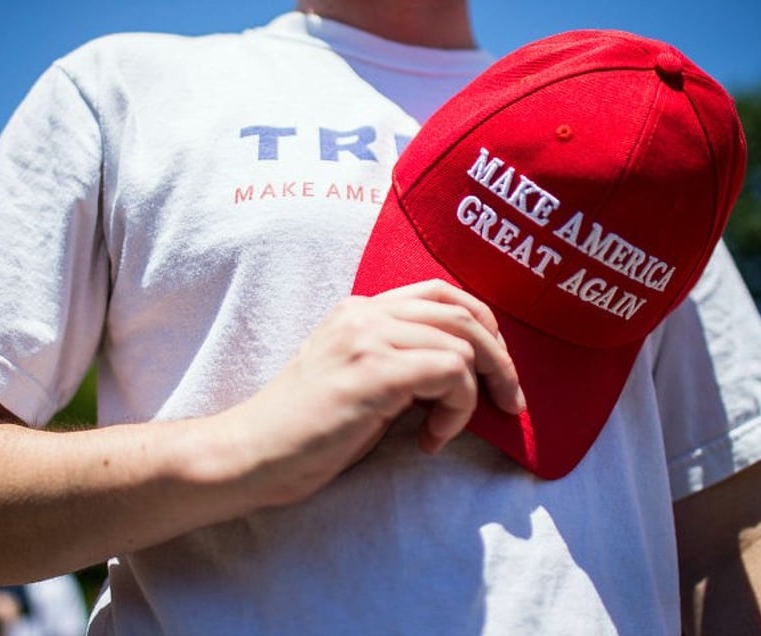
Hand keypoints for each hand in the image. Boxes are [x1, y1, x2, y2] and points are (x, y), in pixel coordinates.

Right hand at [237, 279, 524, 504]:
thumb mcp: (357, 377)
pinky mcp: (373, 371)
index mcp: (359, 309)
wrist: (252, 453)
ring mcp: (367, 337)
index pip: (441, 293)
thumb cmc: (306, 428)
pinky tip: (429, 439)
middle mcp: (364, 312)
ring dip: (474, 393)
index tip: (496, 367)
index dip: (483, 325)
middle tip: (508, 402)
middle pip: (462, 312)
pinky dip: (457, 410)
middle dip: (500, 359)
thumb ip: (400, 359)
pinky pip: (451, 372)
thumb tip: (463, 369)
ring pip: (462, 344)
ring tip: (444, 430)